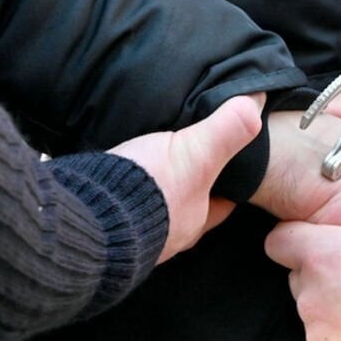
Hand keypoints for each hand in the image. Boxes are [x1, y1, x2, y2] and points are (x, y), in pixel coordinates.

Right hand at [109, 94, 263, 262]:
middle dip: (187, 188)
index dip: (229, 186)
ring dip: (151, 190)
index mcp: (194, 221)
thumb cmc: (149, 192)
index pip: (223, 204)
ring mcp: (131, 233)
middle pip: (186, 207)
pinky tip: (113, 174)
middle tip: (186, 162)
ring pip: (151, 209)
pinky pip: (118, 205)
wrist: (85, 215)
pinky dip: (121, 192)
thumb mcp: (196, 155)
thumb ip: (225, 131)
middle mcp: (165, 235)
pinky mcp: (100, 222)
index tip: (232, 168)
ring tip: (150, 163)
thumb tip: (255, 105)